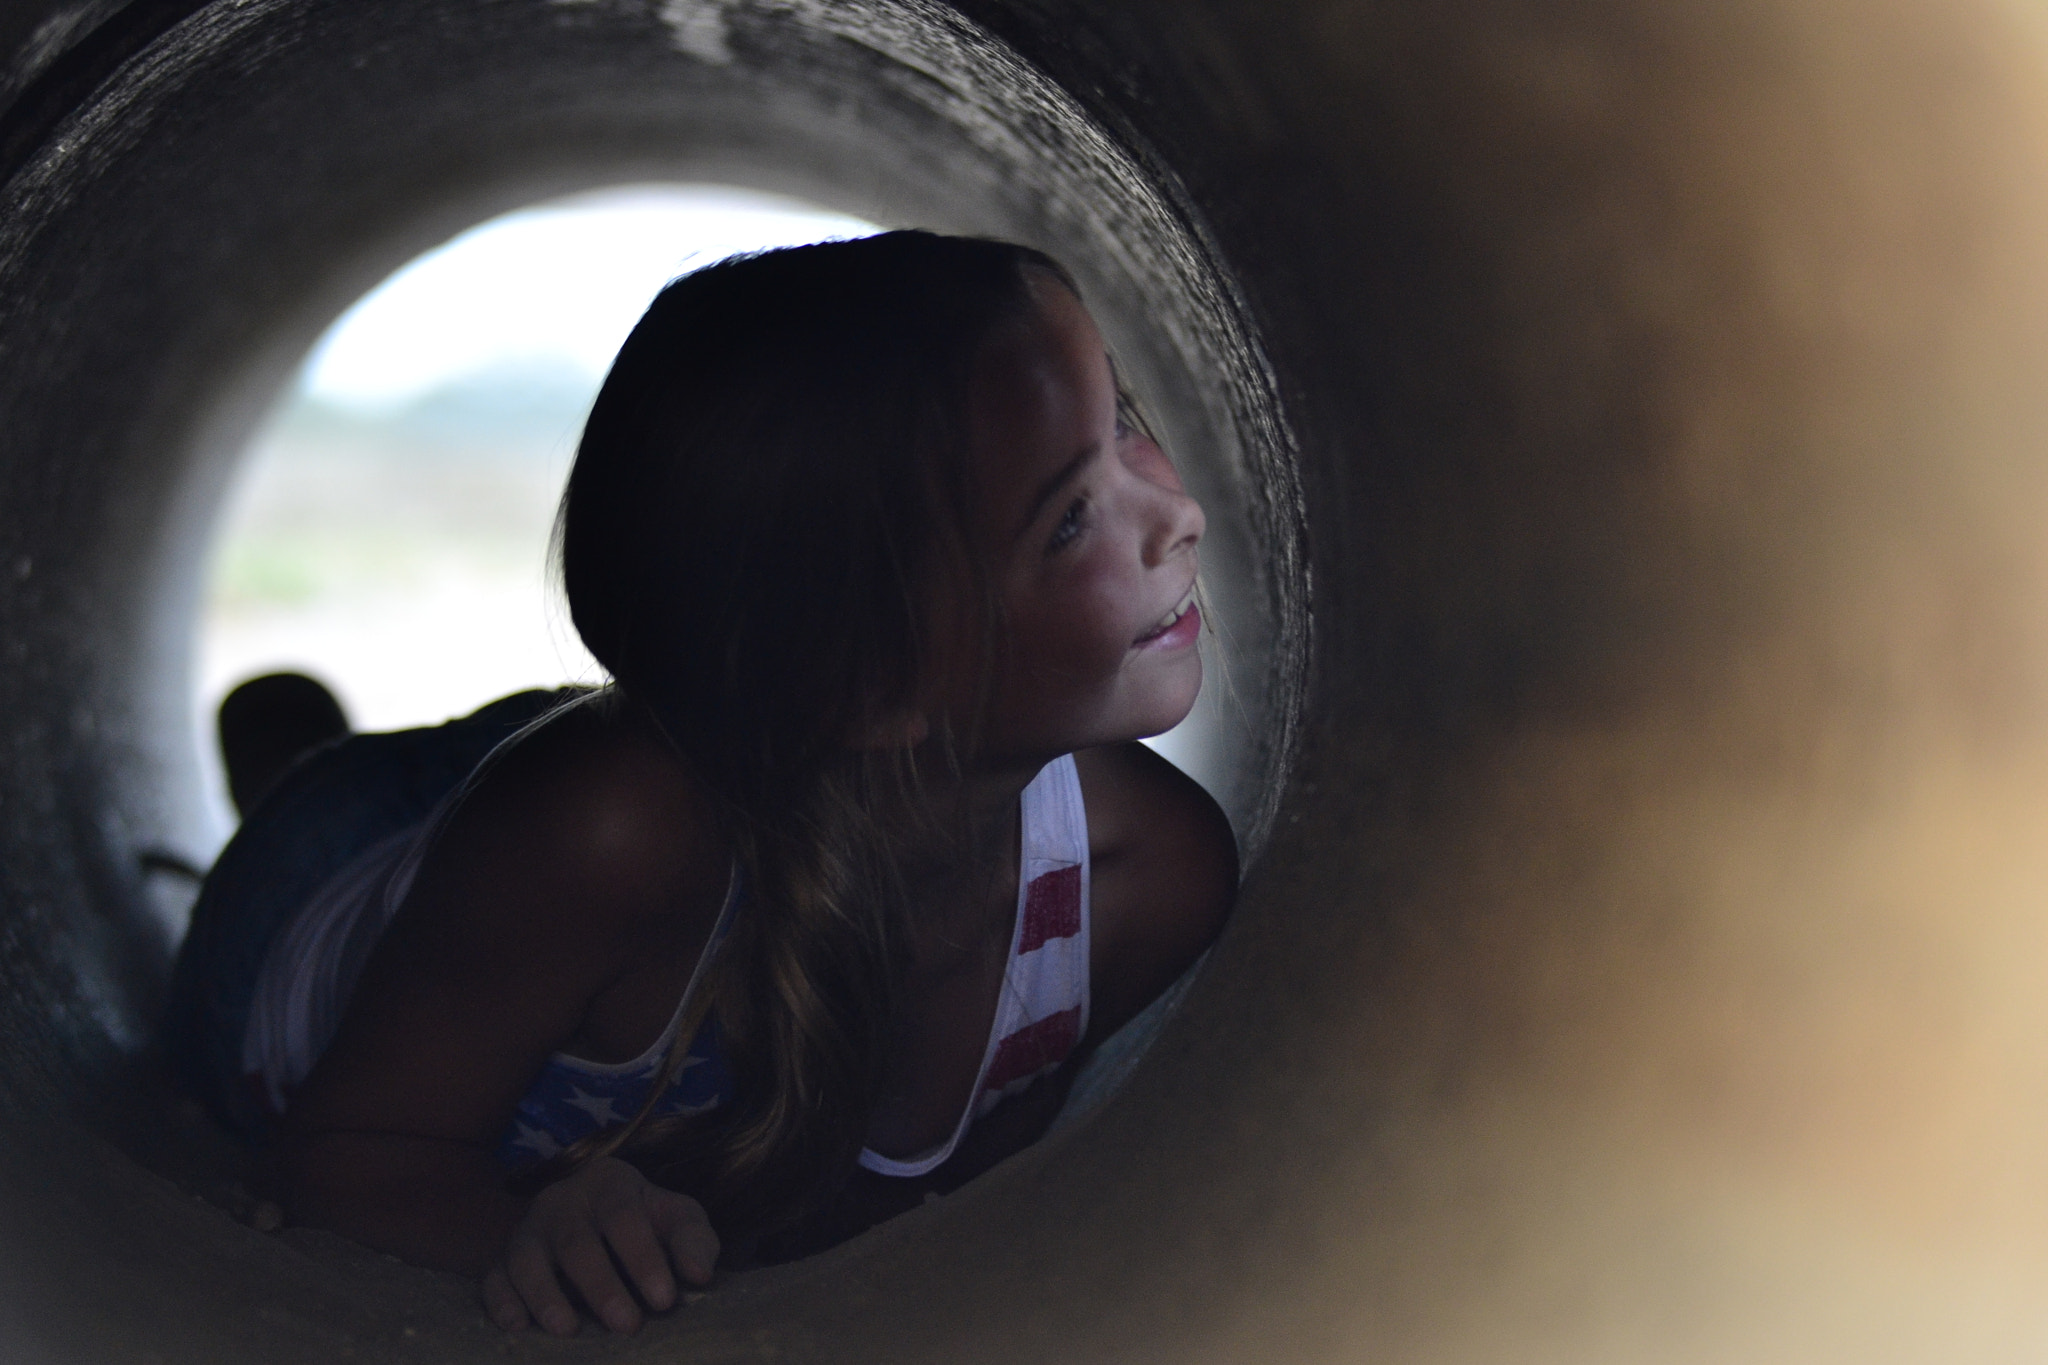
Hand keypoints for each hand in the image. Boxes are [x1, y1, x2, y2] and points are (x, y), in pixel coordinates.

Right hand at [482, 1156, 718, 1335]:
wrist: (587, 1215)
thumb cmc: (643, 1221)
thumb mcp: (675, 1217)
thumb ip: (693, 1239)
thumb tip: (699, 1274)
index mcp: (609, 1183)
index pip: (624, 1215)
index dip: (643, 1256)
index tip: (664, 1299)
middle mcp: (562, 1200)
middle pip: (576, 1240)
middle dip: (600, 1285)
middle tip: (627, 1325)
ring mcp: (527, 1230)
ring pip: (527, 1258)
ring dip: (545, 1295)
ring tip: (567, 1330)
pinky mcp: (501, 1260)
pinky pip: (493, 1277)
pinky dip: (501, 1302)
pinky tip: (517, 1326)